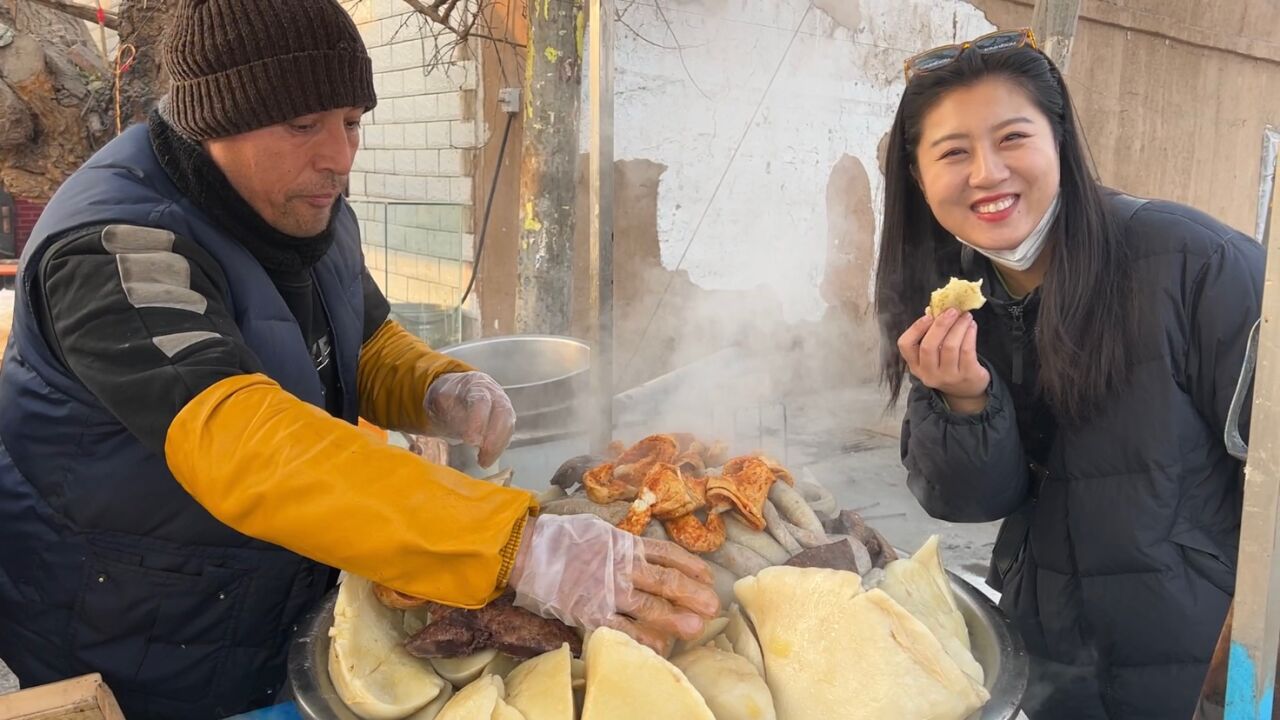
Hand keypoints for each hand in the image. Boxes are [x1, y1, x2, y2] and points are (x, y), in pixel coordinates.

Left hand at [424, 371, 514, 467]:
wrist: (457, 392)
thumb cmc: (448, 396)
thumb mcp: (439, 400)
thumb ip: (450, 412)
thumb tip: (466, 433)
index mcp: (475, 384)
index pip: (481, 400)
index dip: (478, 420)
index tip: (470, 440)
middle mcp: (495, 393)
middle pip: (503, 413)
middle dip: (494, 437)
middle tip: (482, 457)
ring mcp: (503, 405)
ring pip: (508, 424)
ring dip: (497, 446)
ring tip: (483, 461)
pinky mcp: (506, 420)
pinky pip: (507, 434)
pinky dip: (499, 448)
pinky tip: (487, 458)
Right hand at [508, 514, 720, 653]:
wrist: (525, 550)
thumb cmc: (560, 538)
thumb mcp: (598, 529)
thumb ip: (622, 542)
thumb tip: (646, 552)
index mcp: (624, 543)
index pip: (668, 553)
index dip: (691, 565)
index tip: (708, 576)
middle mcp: (621, 566)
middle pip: (666, 580)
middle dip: (692, 594)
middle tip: (712, 606)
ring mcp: (606, 590)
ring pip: (649, 605)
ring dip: (675, 617)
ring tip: (697, 627)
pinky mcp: (590, 611)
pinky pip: (622, 627)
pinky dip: (642, 638)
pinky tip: (659, 647)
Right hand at [897, 309, 990, 413]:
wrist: (966, 390)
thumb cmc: (948, 366)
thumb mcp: (934, 356)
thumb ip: (931, 336)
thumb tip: (937, 310)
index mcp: (916, 365)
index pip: (906, 346)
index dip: (915, 328)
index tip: (929, 315)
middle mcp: (928, 374)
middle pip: (929, 346)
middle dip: (941, 324)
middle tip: (952, 310)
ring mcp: (947, 377)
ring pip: (950, 346)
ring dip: (959, 326)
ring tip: (966, 316)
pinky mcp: (966, 376)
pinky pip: (967, 350)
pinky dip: (970, 334)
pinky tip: (972, 326)